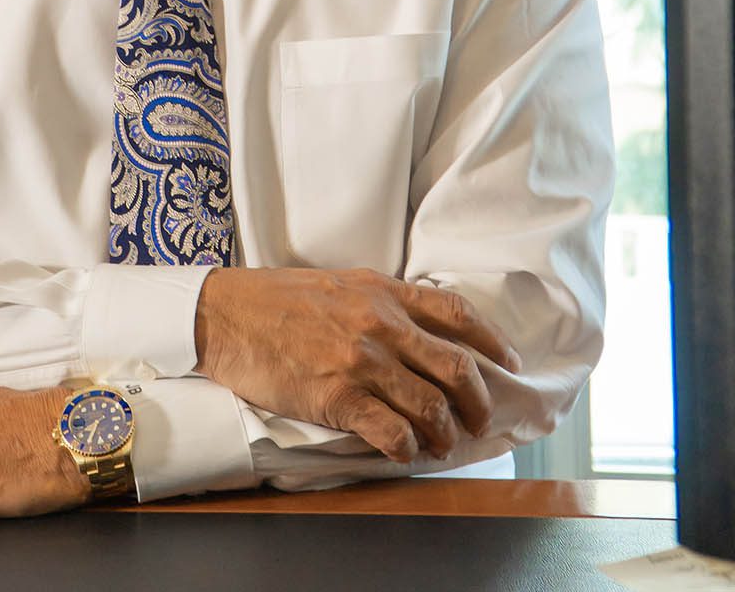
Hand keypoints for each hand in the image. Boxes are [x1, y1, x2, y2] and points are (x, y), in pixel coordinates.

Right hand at [194, 268, 521, 463]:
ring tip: (441, 444)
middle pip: (456, 366)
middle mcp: (380, 324)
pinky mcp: (337, 396)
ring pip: (430, 406)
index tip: (508, 361)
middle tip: (479, 419)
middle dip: (478, 401)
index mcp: (382, 291)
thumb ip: (380, 301)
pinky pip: (391, 432)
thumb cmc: (277, 298)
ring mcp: (361, 361)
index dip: (492, 340)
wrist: (226, 314)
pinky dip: (407, 448)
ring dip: (444, 434)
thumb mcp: (339, 283)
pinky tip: (404, 452)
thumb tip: (416, 327)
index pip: (456, 312)